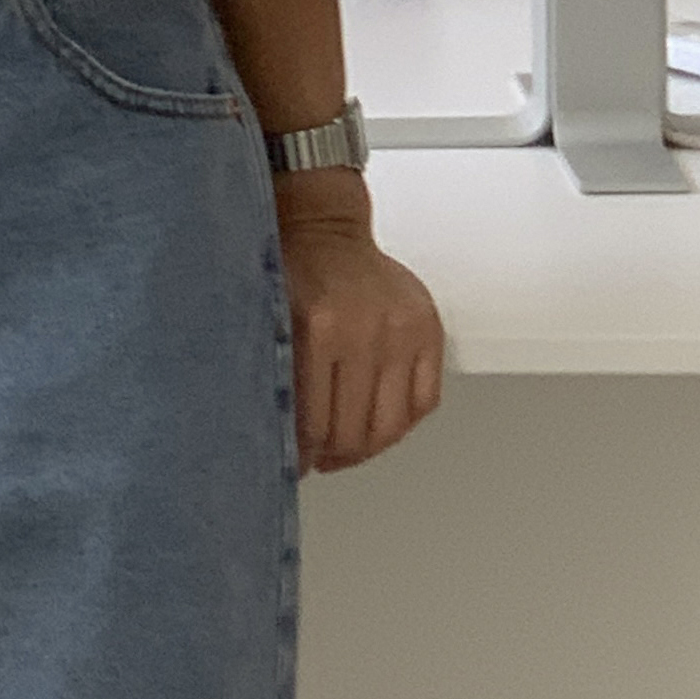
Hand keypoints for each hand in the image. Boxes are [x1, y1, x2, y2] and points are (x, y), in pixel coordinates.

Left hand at [273, 176, 443, 472]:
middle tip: (318, 460)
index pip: (315, 424)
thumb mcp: (269, 326)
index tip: (293, 467)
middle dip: (332, 456)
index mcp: (320, 329)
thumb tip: (279, 446)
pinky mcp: (429, 329)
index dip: (303, 456)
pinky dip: (402, 424)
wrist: (323, 231)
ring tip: (344, 449)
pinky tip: (377, 426)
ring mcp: (403, 331)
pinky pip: (425, 402)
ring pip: (391, 425)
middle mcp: (367, 331)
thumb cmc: (290, 277)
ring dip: (366, 448)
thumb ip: (278, 382)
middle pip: (355, 431)